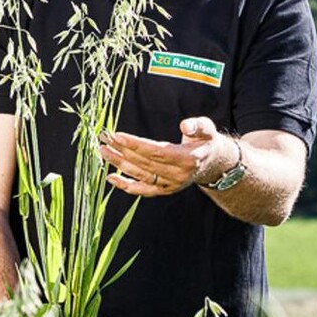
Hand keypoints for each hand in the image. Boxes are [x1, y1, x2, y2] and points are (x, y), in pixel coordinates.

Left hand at [100, 117, 232, 196]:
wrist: (212, 163)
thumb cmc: (206, 141)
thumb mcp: (207, 129)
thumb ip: (197, 126)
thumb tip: (185, 126)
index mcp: (187, 159)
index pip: (156, 152)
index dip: (135, 144)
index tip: (117, 136)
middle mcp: (177, 175)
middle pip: (144, 163)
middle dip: (122, 150)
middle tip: (104, 138)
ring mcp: (170, 185)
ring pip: (140, 175)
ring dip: (119, 164)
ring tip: (103, 150)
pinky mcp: (164, 190)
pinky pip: (142, 190)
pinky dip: (126, 185)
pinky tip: (111, 178)